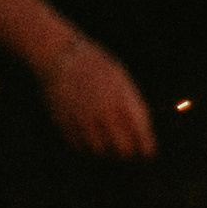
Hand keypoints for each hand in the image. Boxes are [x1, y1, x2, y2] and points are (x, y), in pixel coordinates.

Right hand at [41, 38, 156, 159]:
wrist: (58, 54)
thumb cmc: (94, 65)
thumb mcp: (121, 79)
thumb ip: (131, 104)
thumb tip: (140, 131)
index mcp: (122, 99)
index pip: (140, 133)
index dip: (146, 147)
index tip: (148, 153)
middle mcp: (104, 112)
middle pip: (122, 148)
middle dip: (127, 152)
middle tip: (128, 152)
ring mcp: (83, 119)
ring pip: (99, 150)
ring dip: (105, 149)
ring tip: (107, 143)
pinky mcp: (64, 123)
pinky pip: (77, 145)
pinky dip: (85, 145)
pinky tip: (88, 137)